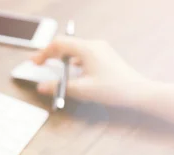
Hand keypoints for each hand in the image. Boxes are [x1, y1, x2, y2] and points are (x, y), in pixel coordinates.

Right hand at [31, 37, 151, 107]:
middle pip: (66, 44)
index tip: (35, 62)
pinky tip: (70, 71)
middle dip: (50, 54)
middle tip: (39, 64)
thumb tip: (41, 86)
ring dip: (61, 57)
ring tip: (52, 67)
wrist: (138, 92)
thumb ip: (59, 87)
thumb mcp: (82, 90)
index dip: (44, 52)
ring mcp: (100, 50)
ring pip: (74, 49)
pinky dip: (72, 61)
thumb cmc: (114, 89)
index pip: (59, 44)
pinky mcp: (104, 57)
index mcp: (88, 49)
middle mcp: (94, 46)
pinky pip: (83, 55)